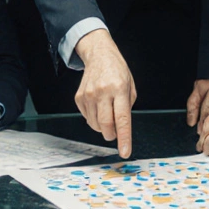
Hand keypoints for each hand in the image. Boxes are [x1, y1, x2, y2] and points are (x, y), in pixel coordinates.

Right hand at [74, 30, 136, 157]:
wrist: (99, 55)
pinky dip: (94, 119)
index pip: (122, 119)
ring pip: (95, 124)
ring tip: (107, 113)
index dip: (124, 138)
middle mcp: (102, 91)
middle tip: (114, 134)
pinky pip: (87, 118)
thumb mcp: (130, 87)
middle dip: (111, 135)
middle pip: (106, 125)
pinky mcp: (79, 97)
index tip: (125, 152)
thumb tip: (119, 129)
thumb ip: (126, 108)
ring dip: (103, 127)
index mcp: (119, 88)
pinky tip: (98, 106)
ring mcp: (88, 94)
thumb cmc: (117, 72)